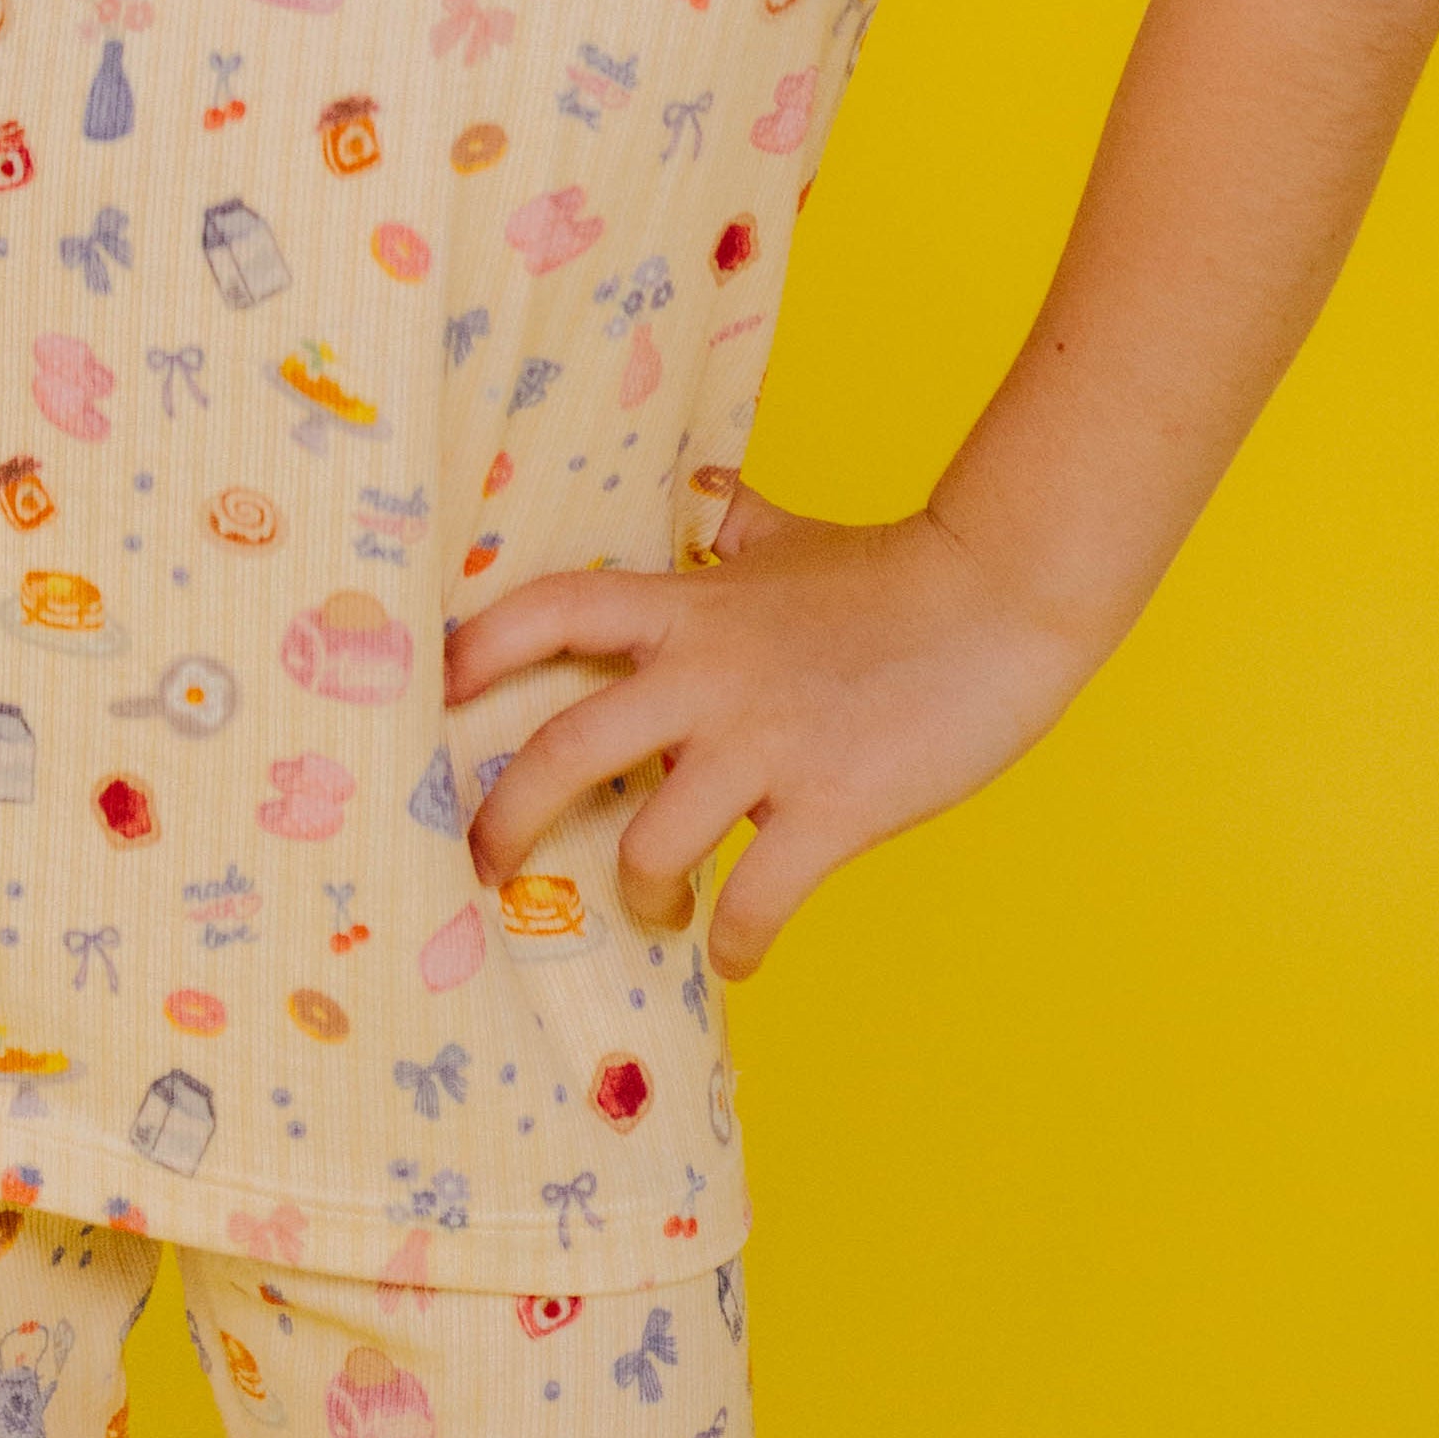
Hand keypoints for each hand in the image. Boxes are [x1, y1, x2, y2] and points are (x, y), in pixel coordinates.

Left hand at [443, 479, 1096, 981]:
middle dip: (504, 820)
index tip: (437, 692)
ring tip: (657, 908)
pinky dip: (733, 946)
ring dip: (639, 895)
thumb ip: (733, 516)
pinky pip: (756, 903)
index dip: (480, 649)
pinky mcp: (832, 807)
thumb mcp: (791, 535)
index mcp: (689, 607)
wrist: (1000, 597)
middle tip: (484, 865)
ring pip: (651, 846)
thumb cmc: (894, 571)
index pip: (553, 612)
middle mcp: (706, 675)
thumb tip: (700, 481)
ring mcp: (766, 746)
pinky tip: (734, 956)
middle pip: (562, 751)